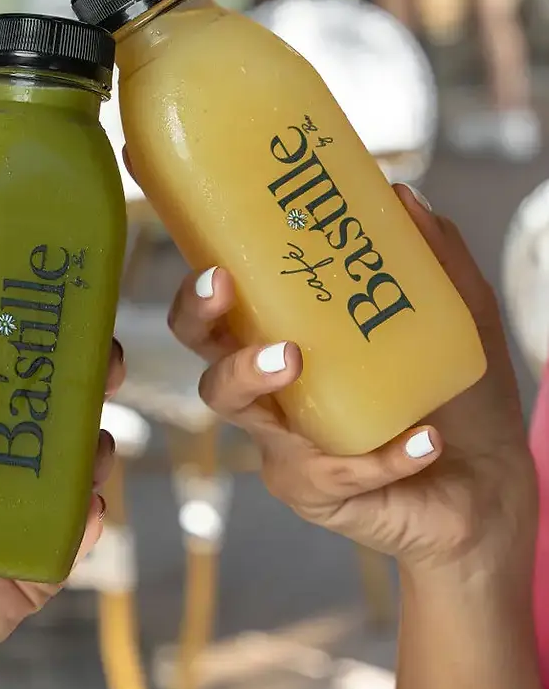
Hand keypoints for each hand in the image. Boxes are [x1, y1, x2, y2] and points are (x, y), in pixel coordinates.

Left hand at [0, 342, 124, 688]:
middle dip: (88, 386)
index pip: (4, 377)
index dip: (36, 345)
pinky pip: (73, 545)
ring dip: (97, 450)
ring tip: (95, 440)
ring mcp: (19, 519)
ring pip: (77, 475)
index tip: (60, 316)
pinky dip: (90, 525)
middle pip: (56, 416)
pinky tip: (91, 507)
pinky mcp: (33, 571)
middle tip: (105, 364)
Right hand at [167, 187, 535, 571]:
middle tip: (223, 290)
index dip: (198, 295)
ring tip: (294, 359)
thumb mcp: (455, 315)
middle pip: (207, 367)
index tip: (215, 263)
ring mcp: (291, 451)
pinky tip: (425, 439)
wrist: (490, 483)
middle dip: (203, 326)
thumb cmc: (456, 399)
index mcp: (287, 350)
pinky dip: (386, 453)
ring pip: (248, 420)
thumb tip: (399, 194)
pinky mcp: (321, 493)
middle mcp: (275, 403)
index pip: (221, 322)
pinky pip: (341, 471)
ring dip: (256, 380)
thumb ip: (432, 256)